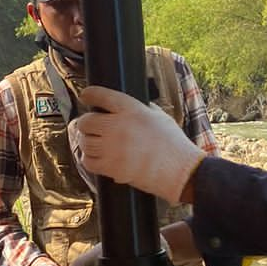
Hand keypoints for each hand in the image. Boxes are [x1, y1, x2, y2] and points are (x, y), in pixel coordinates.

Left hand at [77, 87, 205, 203]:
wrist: (181, 171)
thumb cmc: (174, 143)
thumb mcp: (160, 117)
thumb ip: (143, 109)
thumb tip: (131, 105)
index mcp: (132, 109)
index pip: (102, 95)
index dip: (89, 94)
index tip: (85, 96)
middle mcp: (119, 126)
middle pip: (86, 121)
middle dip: (85, 123)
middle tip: (88, 126)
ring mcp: (114, 147)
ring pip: (85, 142)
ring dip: (86, 142)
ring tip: (92, 143)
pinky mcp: (112, 167)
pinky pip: (88, 161)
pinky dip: (88, 159)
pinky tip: (94, 158)